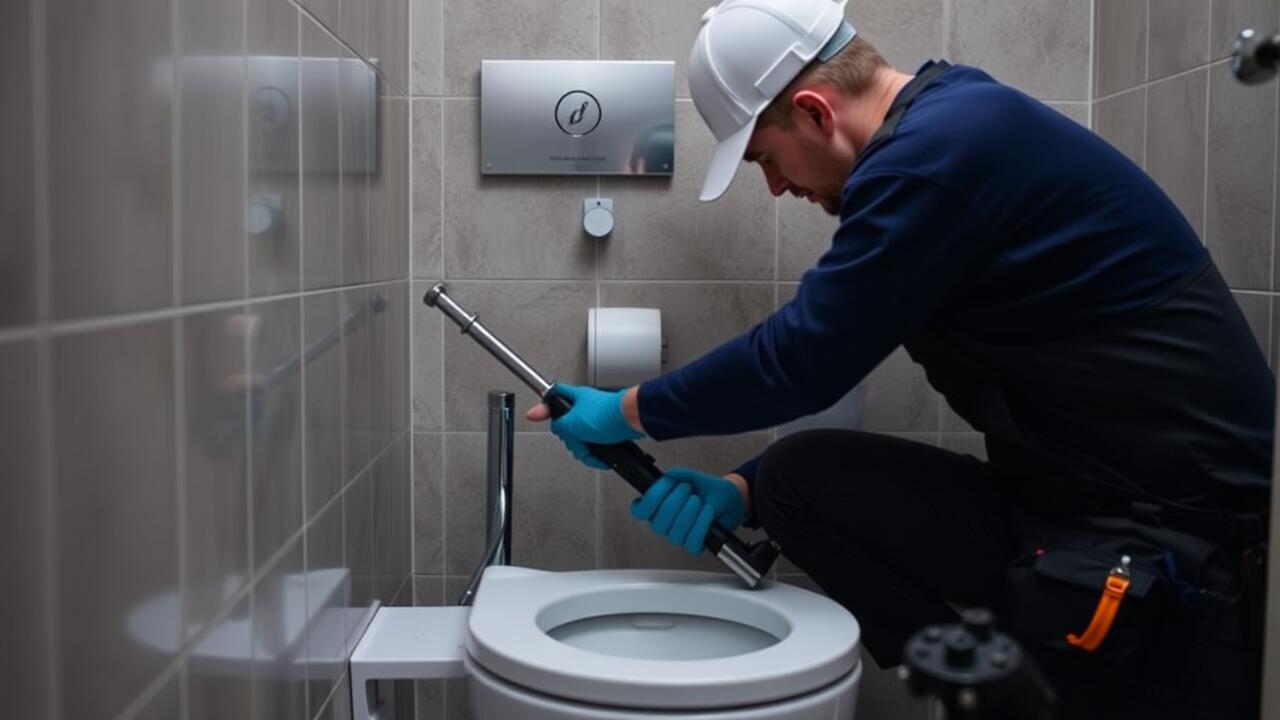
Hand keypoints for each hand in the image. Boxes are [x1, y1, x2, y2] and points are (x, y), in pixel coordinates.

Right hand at [528, 384, 643, 469]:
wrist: (632, 421)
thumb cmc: (609, 415)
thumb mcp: (573, 423)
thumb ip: (558, 425)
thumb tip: (553, 426)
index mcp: (574, 398)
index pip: (553, 397)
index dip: (544, 406)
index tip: (535, 414)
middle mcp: (584, 407)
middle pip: (567, 427)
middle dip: (572, 441)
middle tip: (578, 442)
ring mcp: (595, 419)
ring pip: (581, 439)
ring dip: (585, 450)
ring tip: (593, 451)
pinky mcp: (606, 430)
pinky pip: (595, 444)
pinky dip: (596, 453)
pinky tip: (601, 456)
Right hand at [630, 467, 746, 554]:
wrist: (729, 500)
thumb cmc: (709, 491)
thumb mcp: (693, 477)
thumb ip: (680, 474)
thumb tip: (669, 475)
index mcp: (659, 507)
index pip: (640, 511)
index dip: (649, 500)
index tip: (665, 486)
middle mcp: (666, 524)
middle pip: (658, 522)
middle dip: (674, 502)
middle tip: (686, 490)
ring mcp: (679, 536)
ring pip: (675, 533)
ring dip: (689, 513)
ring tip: (698, 501)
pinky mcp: (695, 544)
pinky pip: (692, 542)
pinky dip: (702, 524)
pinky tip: (707, 513)